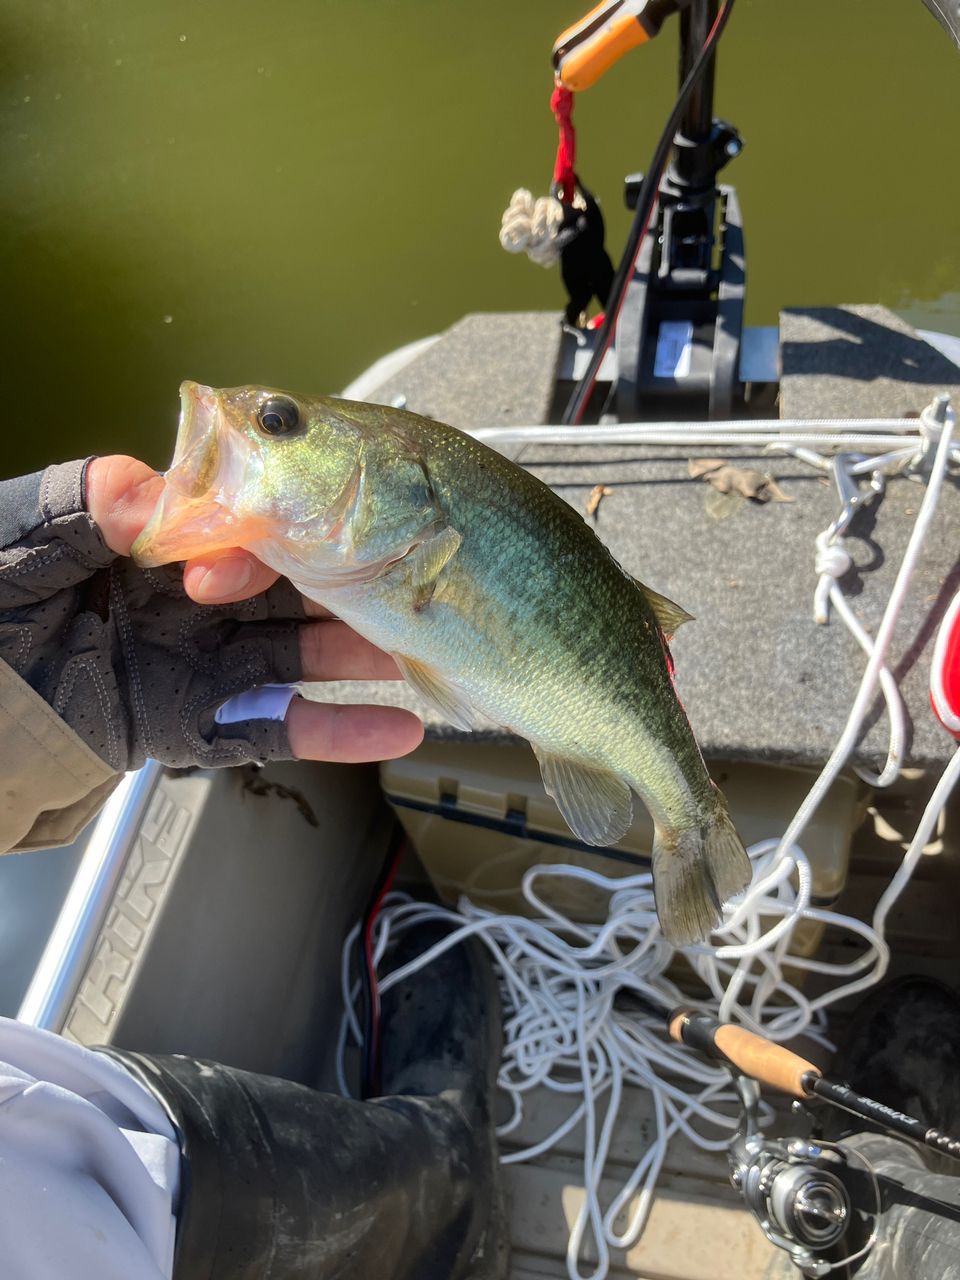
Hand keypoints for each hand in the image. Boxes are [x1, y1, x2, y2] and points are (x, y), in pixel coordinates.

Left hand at [85, 456, 422, 763]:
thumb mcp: (11, 547)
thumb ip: (72, 512)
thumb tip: (143, 490)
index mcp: (143, 543)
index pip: (230, 518)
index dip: (270, 517)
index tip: (305, 519)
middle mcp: (181, 600)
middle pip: (278, 583)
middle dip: (341, 580)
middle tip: (400, 575)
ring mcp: (191, 665)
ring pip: (289, 651)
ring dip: (353, 649)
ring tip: (411, 645)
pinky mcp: (189, 726)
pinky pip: (268, 728)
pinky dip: (332, 731)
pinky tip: (394, 728)